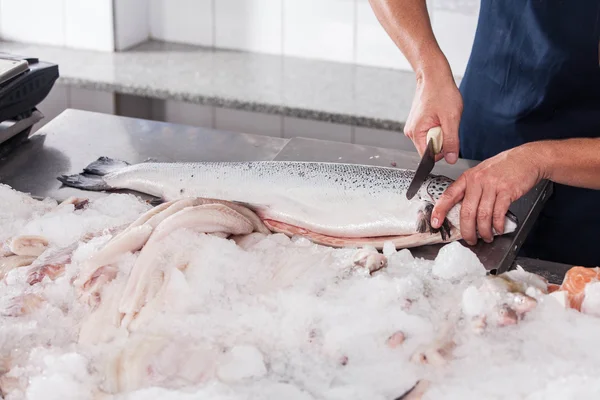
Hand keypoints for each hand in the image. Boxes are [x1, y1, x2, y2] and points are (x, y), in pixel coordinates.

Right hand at [404, 68, 462, 163]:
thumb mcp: (451, 118)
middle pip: (430, 149)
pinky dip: (438, 127)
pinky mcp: (418, 124)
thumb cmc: (441, 92)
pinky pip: (430, 133)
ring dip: (441, 133)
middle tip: (446, 122)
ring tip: (443, 117)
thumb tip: (451, 159)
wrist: (434, 76)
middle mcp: (411, 132)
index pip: (428, 156)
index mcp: (416, 133)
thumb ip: (451, 141)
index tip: (448, 136)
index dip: (442, 151)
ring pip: (431, 141)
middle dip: (442, 140)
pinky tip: (439, 116)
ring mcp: (414, 128)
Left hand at [430, 144, 544, 244]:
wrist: (528, 158)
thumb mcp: (482, 173)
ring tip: (487, 237)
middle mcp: (478, 181)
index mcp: (468, 177)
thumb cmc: (504, 167)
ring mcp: (492, 185)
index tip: (435, 222)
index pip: (449, 195)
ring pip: (482, 215)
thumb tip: (462, 209)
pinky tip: (498, 229)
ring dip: (484, 231)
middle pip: (467, 212)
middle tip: (470, 239)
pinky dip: (497, 225)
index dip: (440, 210)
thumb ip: (471, 188)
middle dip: (467, 231)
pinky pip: (498, 213)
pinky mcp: (507, 191)